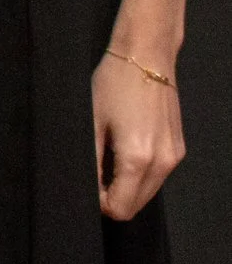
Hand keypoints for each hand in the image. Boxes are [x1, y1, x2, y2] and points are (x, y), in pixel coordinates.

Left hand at [93, 50, 184, 219]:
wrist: (147, 57)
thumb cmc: (114, 84)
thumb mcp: (91, 122)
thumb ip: (90, 161)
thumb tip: (86, 187)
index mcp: (138, 158)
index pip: (121, 207)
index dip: (100, 204)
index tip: (86, 188)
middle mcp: (162, 162)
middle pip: (137, 205)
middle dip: (113, 198)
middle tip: (93, 177)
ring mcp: (174, 157)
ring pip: (149, 192)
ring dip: (127, 187)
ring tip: (106, 161)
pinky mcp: (178, 149)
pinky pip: (158, 176)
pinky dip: (140, 175)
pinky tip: (124, 153)